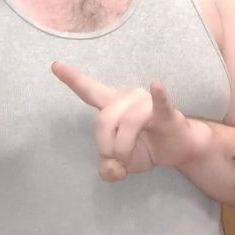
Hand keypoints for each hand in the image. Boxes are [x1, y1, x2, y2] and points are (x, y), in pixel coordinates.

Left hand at [52, 61, 205, 178]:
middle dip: (106, 146)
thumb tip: (111, 169)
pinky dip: (158, 95)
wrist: (178, 150)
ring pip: (127, 123)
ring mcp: (146, 103)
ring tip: (127, 160)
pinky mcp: (165, 113)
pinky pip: (160, 104)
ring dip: (124, 147)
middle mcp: (126, 98)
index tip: (55, 65)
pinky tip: (156, 85)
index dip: (72, 79)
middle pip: (104, 119)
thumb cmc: (147, 147)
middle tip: (115, 162)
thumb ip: (108, 169)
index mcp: (112, 105)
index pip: (89, 91)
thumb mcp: (121, 164)